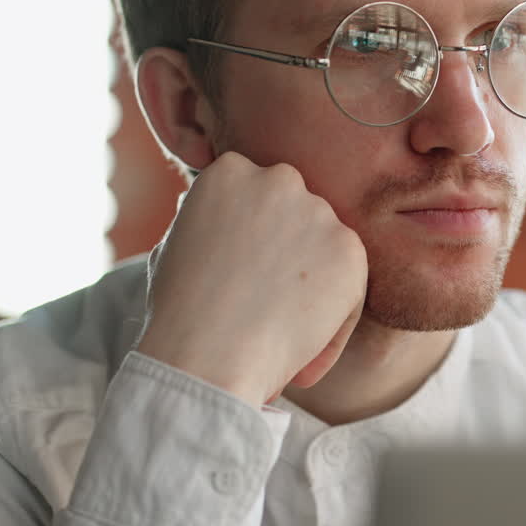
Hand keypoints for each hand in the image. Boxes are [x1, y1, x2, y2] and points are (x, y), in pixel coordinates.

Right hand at [136, 152, 366, 407]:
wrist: (207, 354)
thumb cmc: (179, 313)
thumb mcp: (175, 247)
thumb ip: (211, 225)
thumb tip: (226, 227)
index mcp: (230, 171)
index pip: (258, 197)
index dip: (256, 239)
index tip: (245, 277)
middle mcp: (278, 179)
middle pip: (296, 217)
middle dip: (290, 254)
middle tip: (270, 303)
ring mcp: (318, 211)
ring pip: (326, 252)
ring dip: (314, 288)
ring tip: (282, 335)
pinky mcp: (350, 249)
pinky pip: (350, 288)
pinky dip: (334, 322)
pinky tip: (303, 353)